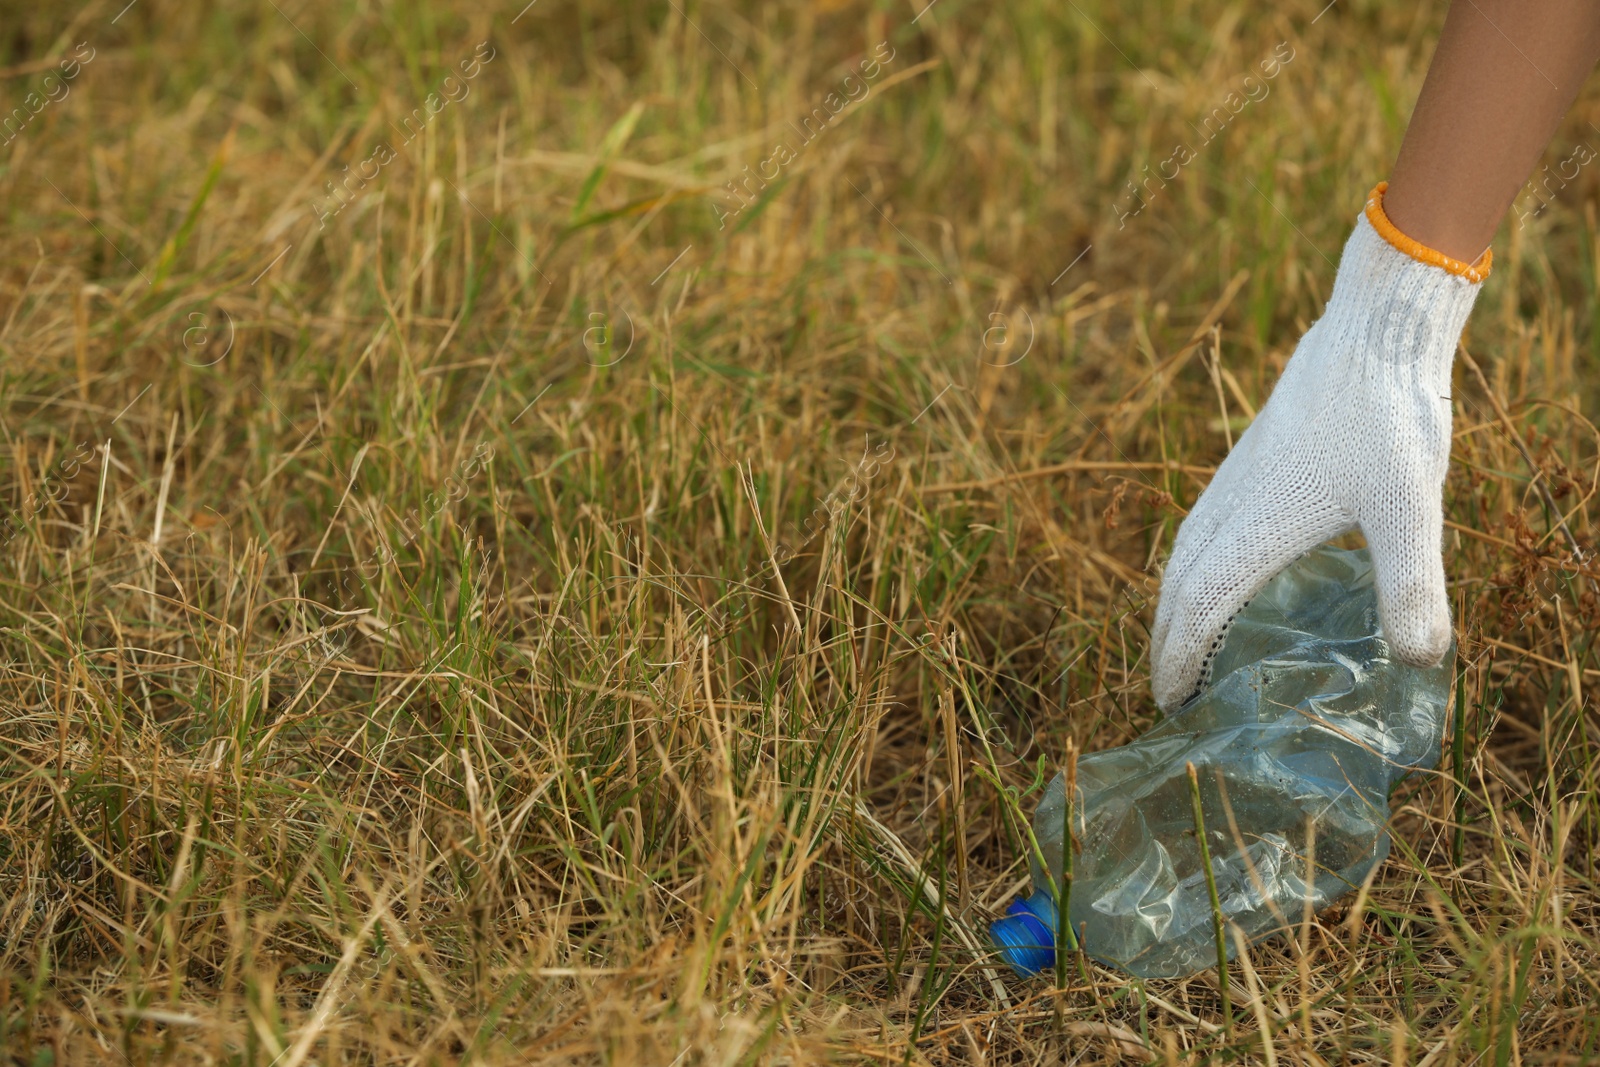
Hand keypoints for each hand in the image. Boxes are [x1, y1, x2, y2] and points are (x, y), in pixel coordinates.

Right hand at [1150, 186, 1486, 711]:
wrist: (1373, 331)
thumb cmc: (1389, 415)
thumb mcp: (1410, 505)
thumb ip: (1412, 582)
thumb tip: (1420, 660)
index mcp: (1253, 529)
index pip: (1196, 610)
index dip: (1180, 661)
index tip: (1173, 704)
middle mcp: (1230, 507)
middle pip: (1176, 586)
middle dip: (1167, 643)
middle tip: (1172, 693)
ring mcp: (1236, 480)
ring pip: (1184, 554)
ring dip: (1174, 604)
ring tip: (1183, 641)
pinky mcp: (1251, 461)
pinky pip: (1201, 527)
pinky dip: (1193, 566)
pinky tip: (1225, 568)